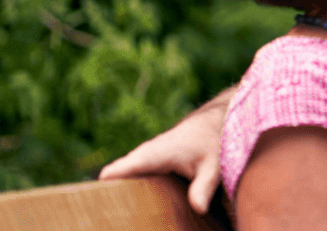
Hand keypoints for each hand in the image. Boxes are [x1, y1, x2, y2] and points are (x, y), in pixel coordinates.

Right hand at [99, 87, 233, 213]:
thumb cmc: (215, 140)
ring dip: (121, 193)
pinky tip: (135, 207)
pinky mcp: (153, 161)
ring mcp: (147, 157)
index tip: (94, 206)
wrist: (219, 120)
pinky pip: (136, 175)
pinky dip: (133, 188)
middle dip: (110, 196)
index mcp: (153, 154)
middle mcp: (144, 154)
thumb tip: (198, 209)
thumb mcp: (214, 166)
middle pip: (117, 178)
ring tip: (114, 217)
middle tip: (104, 218)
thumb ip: (203, 187)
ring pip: (126, 177)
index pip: (117, 171)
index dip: (102, 188)